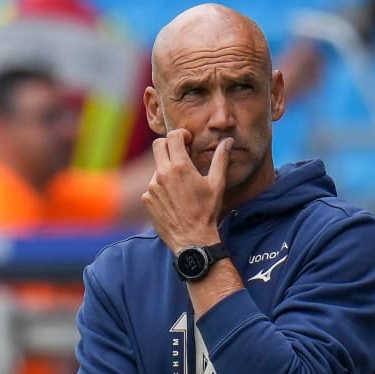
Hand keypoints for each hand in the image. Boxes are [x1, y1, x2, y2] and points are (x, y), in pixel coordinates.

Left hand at [141, 129, 232, 252]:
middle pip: (158, 146)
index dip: (180, 134)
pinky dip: (162, 188)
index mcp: (180, 167)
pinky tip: (174, 200)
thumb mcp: (217, 184)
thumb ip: (221, 159)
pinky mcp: (147, 199)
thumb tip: (228, 141)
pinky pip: (152, 186)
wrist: (192, 239)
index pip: (172, 136)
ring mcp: (152, 187)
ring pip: (157, 168)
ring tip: (181, 186)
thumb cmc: (207, 212)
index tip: (187, 141)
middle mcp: (162, 174)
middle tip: (181, 154)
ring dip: (167, 170)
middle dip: (169, 145)